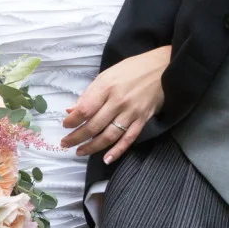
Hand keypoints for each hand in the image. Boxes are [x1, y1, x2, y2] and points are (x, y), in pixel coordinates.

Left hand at [61, 46, 170, 163]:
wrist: (163, 68)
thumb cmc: (132, 69)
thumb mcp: (107, 74)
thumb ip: (89, 94)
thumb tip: (71, 109)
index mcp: (107, 87)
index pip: (85, 109)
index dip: (72, 121)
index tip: (65, 125)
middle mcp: (118, 101)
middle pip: (94, 126)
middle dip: (76, 137)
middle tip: (66, 143)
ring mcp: (131, 113)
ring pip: (109, 136)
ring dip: (92, 147)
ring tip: (80, 152)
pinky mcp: (142, 120)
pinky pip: (128, 139)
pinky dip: (117, 151)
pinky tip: (106, 159)